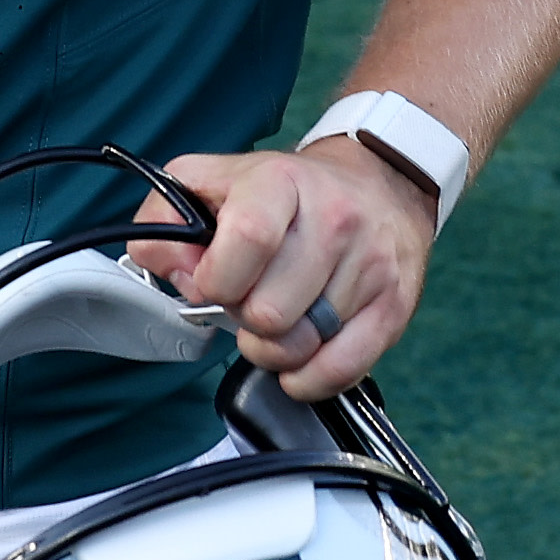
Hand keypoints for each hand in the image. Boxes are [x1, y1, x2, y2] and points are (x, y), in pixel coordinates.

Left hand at [125, 140, 435, 402]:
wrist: (380, 185)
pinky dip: (308, 378)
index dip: (216, 280)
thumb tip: (166, 267)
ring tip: (275, 321)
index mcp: (281, 183)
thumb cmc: (289, 193)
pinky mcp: (393, 306)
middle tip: (248, 300)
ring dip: (273, 349)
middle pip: (269, 312)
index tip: (213, 283)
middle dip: (243, 318)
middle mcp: (334, 220)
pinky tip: (299, 356)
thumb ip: (166, 218)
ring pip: (299, 347)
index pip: (248, 240)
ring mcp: (370, 266)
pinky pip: (339, 371)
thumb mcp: (215, 181)